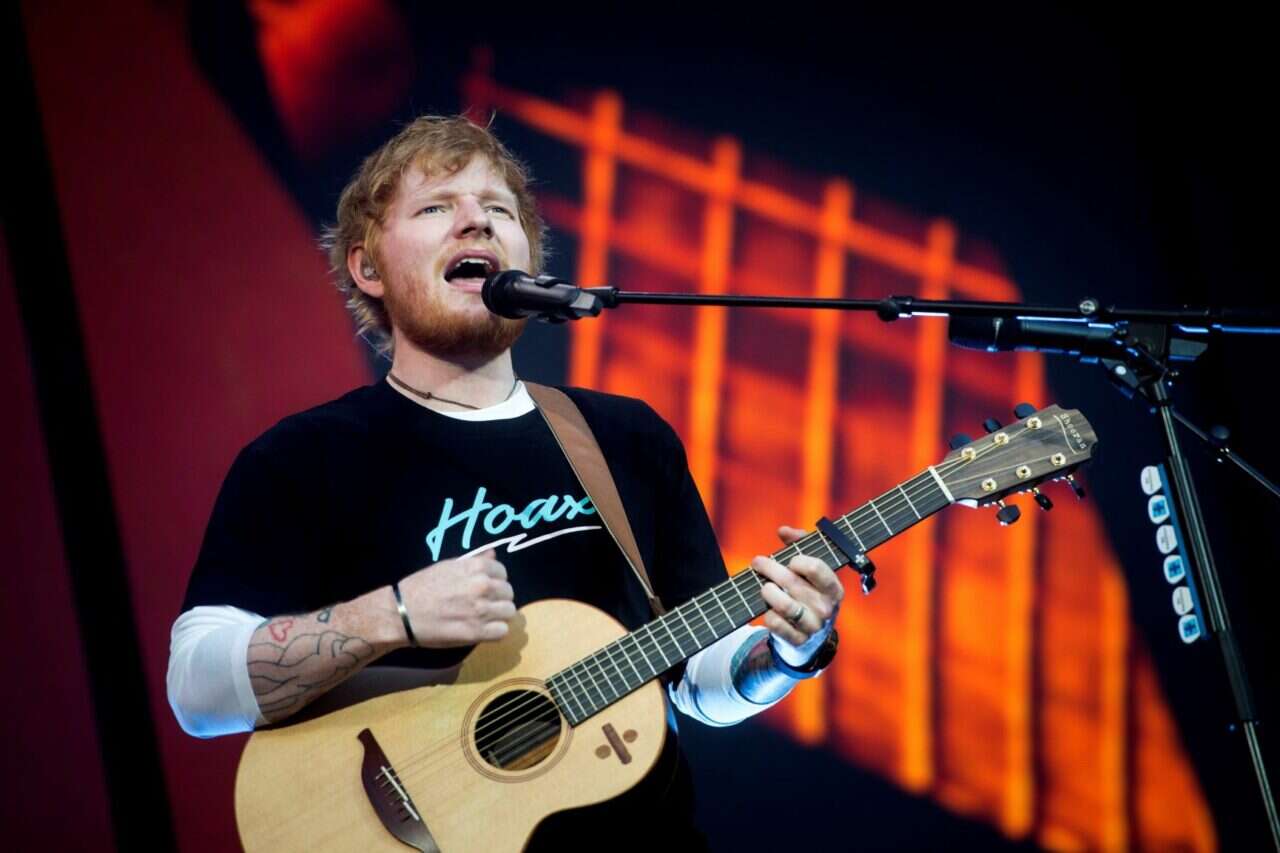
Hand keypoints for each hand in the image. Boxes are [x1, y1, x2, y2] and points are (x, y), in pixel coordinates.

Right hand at [395, 550, 515, 646]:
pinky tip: (482, 630)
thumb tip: (493, 554)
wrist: (401, 613)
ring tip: (483, 618)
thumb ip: (474, 561)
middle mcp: (483, 586)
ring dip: (498, 615)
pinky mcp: (476, 632)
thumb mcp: (447, 566)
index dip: (494, 581)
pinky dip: (494, 632)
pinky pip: (503, 631)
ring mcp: (481, 610)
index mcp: (476, 568)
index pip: (503, 573)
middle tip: (482, 605)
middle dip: (498, 598)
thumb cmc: (421, 587)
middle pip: (508, 593)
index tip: (484, 589)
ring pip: (509, 612)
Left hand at [753, 526, 844, 662]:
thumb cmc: (810, 590)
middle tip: (758, 562)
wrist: (812, 631)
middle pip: (792, 583)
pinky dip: (768, 615)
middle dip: (770, 569)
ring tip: (763, 586)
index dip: (797, 560)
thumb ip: (800, 543)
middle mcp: (826, 608)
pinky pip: (776, 625)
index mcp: (834, 588)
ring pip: (784, 605)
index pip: (815, 568)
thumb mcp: (812, 567)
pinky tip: (767, 609)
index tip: (789, 559)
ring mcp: (813, 626)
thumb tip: (783, 531)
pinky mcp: (798, 640)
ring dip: (768, 591)